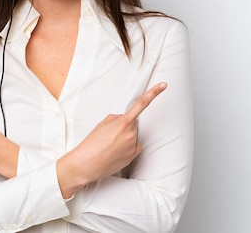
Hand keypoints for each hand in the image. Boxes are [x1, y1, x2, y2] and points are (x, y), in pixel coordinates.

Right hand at [56, 82, 166, 197]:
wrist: (86, 164)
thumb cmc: (92, 144)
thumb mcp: (102, 124)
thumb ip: (116, 118)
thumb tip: (124, 119)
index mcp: (123, 122)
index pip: (141, 104)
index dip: (153, 93)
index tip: (163, 85)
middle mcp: (131, 134)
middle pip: (133, 123)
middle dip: (124, 125)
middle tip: (110, 134)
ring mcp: (133, 146)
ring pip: (132, 136)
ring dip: (124, 137)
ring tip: (110, 145)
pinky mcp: (133, 156)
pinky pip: (133, 147)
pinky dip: (127, 147)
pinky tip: (115, 152)